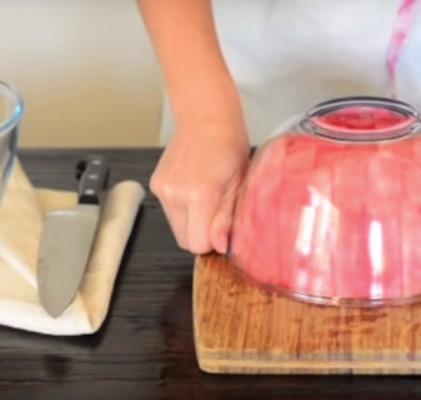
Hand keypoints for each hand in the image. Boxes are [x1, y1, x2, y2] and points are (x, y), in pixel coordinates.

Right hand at [151, 117, 248, 253]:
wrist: (207, 117)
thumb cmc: (230, 145)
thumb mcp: (239, 184)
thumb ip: (227, 218)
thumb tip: (220, 246)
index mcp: (198, 194)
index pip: (198, 244)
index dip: (214, 242)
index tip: (225, 228)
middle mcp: (174, 193)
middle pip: (184, 241)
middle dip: (202, 234)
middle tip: (218, 211)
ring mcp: (161, 188)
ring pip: (177, 228)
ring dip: (193, 222)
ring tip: (208, 197)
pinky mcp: (155, 185)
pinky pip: (170, 212)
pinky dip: (183, 209)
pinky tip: (196, 189)